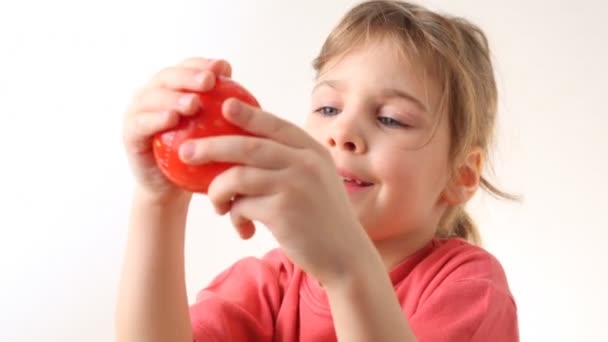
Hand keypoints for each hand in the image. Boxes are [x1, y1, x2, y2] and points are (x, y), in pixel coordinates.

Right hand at [122, 57, 231, 200]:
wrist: (171, 186)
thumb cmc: (198, 156)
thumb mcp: (216, 134)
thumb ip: (225, 112)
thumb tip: (247, 96)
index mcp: (174, 88)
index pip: (188, 67)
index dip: (203, 64)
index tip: (223, 68)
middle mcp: (153, 94)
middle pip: (169, 77)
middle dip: (189, 76)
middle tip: (209, 82)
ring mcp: (137, 111)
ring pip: (154, 97)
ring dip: (173, 98)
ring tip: (193, 103)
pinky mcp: (129, 133)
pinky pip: (142, 123)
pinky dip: (155, 119)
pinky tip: (172, 119)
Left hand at [179, 99, 372, 283]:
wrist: (345, 256)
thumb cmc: (322, 218)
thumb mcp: (315, 180)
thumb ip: (290, 162)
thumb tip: (245, 150)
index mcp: (313, 151)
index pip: (275, 125)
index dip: (248, 113)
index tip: (224, 105)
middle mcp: (305, 163)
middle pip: (247, 145)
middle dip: (212, 147)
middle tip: (186, 152)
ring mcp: (295, 185)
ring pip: (237, 176)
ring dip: (217, 191)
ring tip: (216, 206)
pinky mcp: (283, 212)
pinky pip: (242, 206)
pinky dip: (234, 217)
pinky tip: (243, 229)